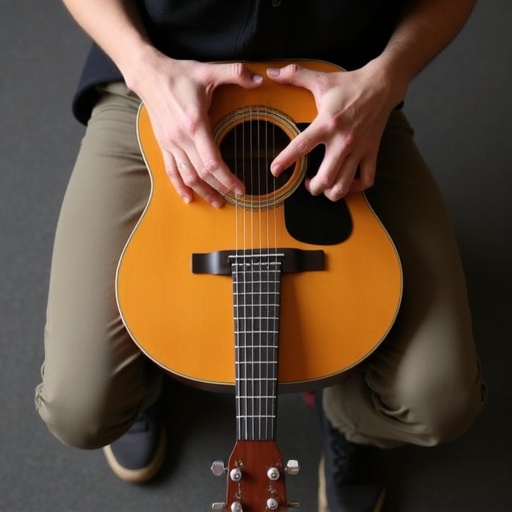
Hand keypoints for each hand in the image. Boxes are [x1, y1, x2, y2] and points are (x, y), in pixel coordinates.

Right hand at [135, 57, 262, 206]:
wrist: (148, 74)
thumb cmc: (179, 74)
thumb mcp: (209, 70)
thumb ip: (235, 73)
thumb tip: (261, 79)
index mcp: (195, 125)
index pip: (212, 161)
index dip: (227, 178)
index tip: (240, 188)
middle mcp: (181, 139)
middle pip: (202, 174)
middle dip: (220, 188)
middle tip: (235, 197)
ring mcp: (171, 144)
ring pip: (188, 176)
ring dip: (203, 192)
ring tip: (217, 202)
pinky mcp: (164, 145)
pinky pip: (171, 171)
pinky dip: (179, 186)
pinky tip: (188, 197)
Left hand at [266, 61, 405, 200]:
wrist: (383, 84)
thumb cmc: (349, 84)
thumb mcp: (321, 79)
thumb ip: (294, 75)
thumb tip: (270, 72)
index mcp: (327, 124)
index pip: (302, 146)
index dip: (286, 161)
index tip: (275, 171)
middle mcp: (343, 140)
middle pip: (325, 177)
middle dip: (313, 187)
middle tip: (307, 183)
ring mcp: (359, 149)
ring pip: (344, 184)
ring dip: (331, 192)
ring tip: (324, 186)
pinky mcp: (372, 152)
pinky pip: (366, 180)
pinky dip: (355, 187)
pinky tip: (345, 183)